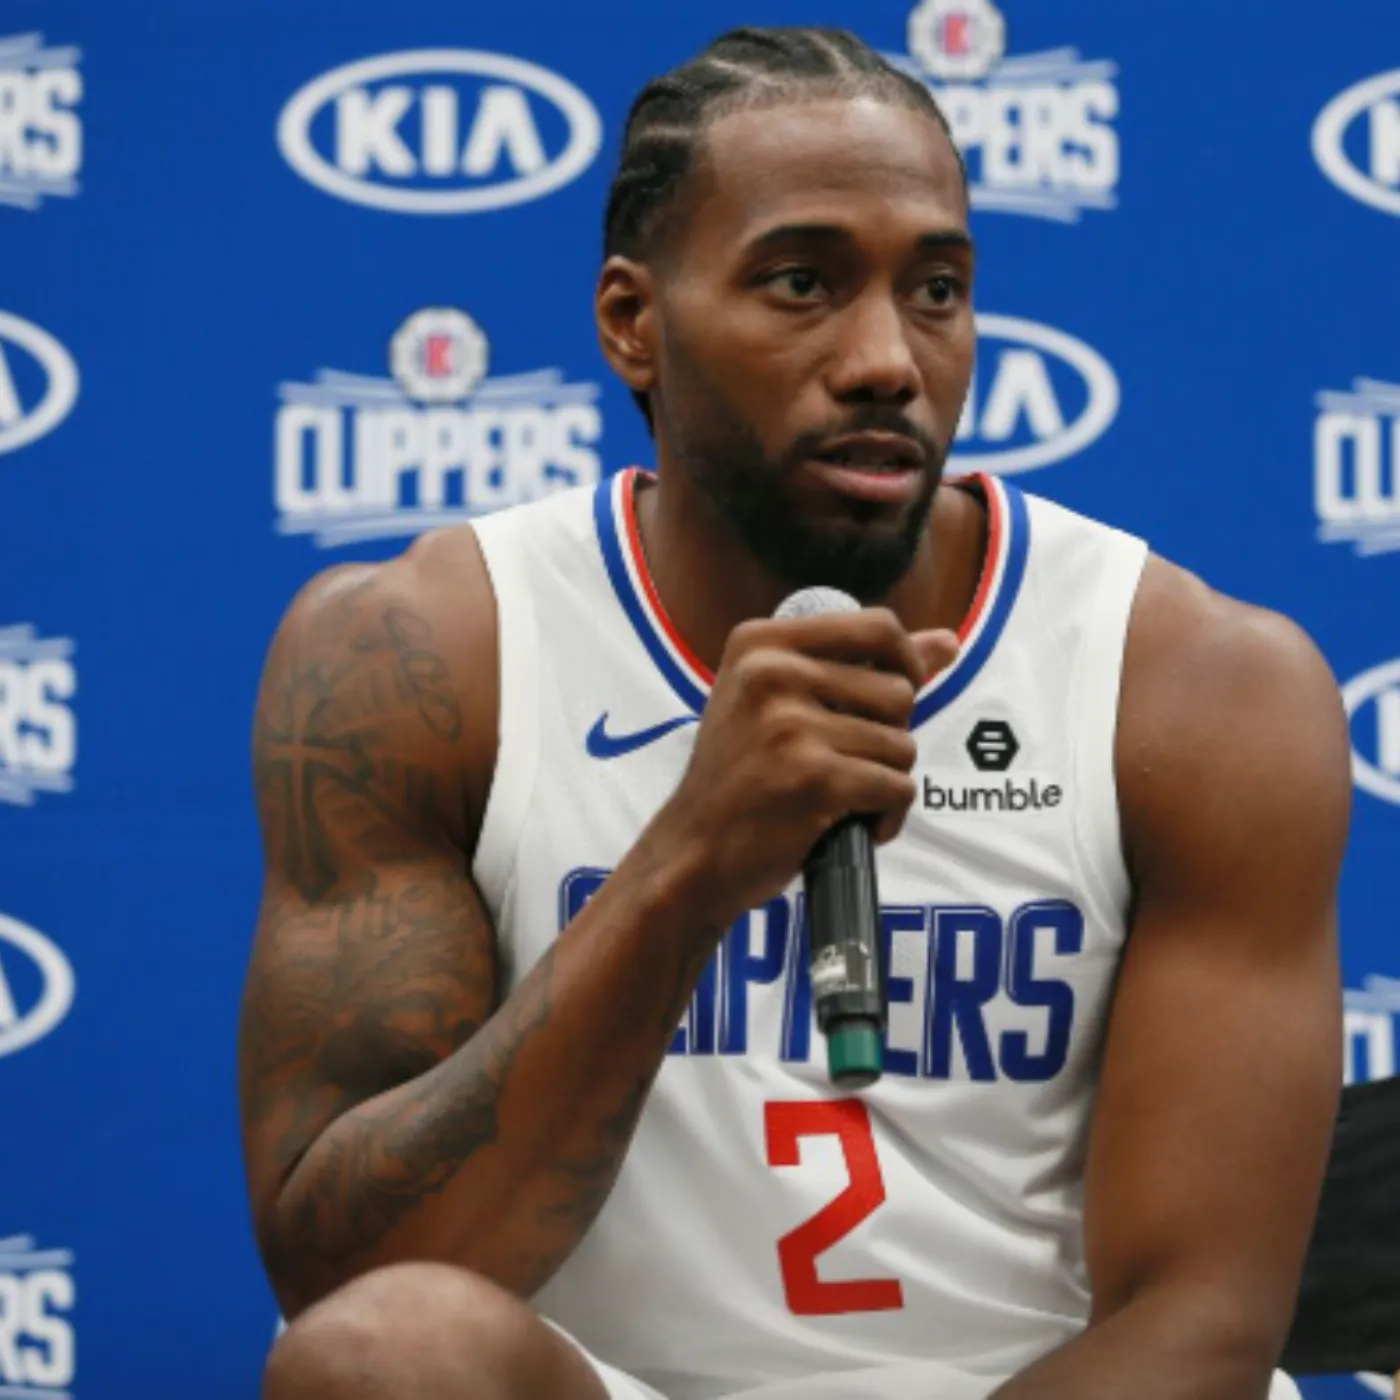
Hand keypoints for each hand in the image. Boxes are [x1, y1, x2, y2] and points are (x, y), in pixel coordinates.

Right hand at [644, 608, 958, 930]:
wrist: (694, 851)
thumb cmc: (740, 775)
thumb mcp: (778, 700)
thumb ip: (861, 664)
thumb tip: (946, 642)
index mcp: (760, 643)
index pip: (877, 625)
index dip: (905, 662)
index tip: (893, 696)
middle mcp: (772, 673)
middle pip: (899, 690)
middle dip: (889, 736)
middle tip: (844, 763)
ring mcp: (790, 725)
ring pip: (902, 745)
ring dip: (884, 780)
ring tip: (841, 797)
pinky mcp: (812, 777)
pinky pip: (896, 788)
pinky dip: (886, 816)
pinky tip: (851, 824)